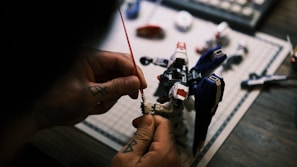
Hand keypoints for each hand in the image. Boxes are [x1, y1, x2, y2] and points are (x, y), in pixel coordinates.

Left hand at [31, 47, 146, 128]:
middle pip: (122, 70)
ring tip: (98, 106)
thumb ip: (114, 88)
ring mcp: (96, 77)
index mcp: (91, 58)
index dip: (134, 71)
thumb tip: (135, 82)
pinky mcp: (97, 87)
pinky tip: (94, 107)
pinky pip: (112, 93)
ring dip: (113, 97)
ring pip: (119, 84)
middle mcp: (95, 65)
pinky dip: (107, 103)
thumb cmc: (57, 99)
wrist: (44, 114)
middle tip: (132, 95)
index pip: (121, 60)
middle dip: (126, 85)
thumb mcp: (89, 95)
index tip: (141, 84)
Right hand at [111, 114, 182, 166]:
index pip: (164, 122)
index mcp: (165, 153)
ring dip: (150, 143)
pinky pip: (164, 155)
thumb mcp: (126, 158)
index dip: (149, 118)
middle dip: (149, 132)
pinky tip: (142, 162)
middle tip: (134, 139)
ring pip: (164, 144)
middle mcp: (174, 160)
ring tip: (136, 154)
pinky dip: (153, 153)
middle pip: (165, 133)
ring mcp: (174, 166)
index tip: (138, 122)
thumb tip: (148, 118)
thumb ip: (139, 136)